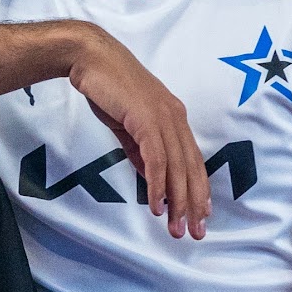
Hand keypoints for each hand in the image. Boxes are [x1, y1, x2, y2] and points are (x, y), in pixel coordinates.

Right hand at [67, 26, 208, 239]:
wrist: (91, 58)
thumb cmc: (108, 89)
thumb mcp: (128, 126)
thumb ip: (141, 151)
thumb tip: (151, 177)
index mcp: (174, 119)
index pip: (192, 160)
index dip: (198, 189)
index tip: (201, 214)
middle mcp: (176, 119)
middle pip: (191, 168)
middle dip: (194, 203)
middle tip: (195, 232)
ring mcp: (163, 118)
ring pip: (177, 168)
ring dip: (177, 201)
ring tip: (175, 227)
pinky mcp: (146, 120)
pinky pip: (157, 160)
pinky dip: (158, 185)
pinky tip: (157, 205)